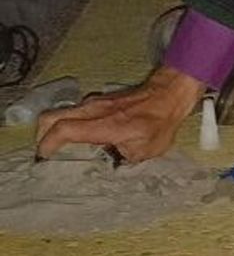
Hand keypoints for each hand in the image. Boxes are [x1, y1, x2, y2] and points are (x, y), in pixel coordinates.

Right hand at [36, 66, 204, 162]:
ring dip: (55, 128)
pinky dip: (71, 122)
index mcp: (103, 125)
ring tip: (59, 146)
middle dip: (41, 135)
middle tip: (45, 152)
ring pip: (62, 112)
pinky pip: (77, 110)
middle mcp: (93, 111)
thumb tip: (110, 161)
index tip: (44, 158)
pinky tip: (80, 135)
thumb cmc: (160, 121)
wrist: (170, 93)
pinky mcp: (101, 99)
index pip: (63, 129)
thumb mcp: (145, 150)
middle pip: (51, 117)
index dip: (47, 144)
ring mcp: (96, 102)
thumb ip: (122, 158)